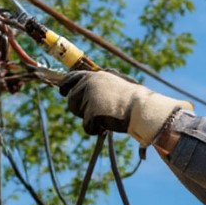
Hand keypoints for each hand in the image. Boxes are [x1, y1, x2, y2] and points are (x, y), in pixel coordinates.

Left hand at [58, 70, 191, 143]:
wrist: (143, 109)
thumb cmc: (133, 100)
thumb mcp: (114, 85)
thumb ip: (98, 86)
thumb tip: (84, 93)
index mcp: (96, 75)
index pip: (72, 78)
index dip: (66, 86)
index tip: (62, 91)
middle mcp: (90, 83)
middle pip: (71, 100)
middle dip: (80, 109)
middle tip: (99, 111)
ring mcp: (90, 97)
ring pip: (79, 114)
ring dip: (90, 119)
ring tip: (108, 115)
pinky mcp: (91, 112)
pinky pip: (87, 127)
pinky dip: (96, 129)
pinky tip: (109, 123)